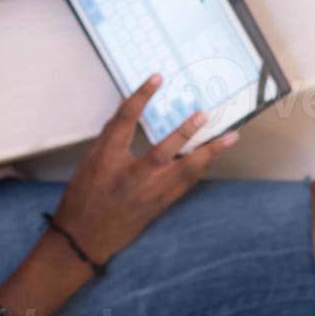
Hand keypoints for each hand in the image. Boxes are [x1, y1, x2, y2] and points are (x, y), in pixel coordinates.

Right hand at [49, 73, 240, 265]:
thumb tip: (126, 104)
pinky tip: (213, 158)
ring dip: (209, 153)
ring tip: (230, 137)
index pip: (125, 122)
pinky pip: (186, 185)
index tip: (156, 78)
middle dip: (186, 133)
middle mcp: (129, 177)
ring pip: (184, 171)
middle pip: (163, 151)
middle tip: (205, 115)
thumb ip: (111, 133)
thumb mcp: (90, 160)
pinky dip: (200, 169)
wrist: (85, 237)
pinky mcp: (159, 206)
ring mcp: (147, 194)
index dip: (140, 97)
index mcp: (106, 160)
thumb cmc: (84, 196)